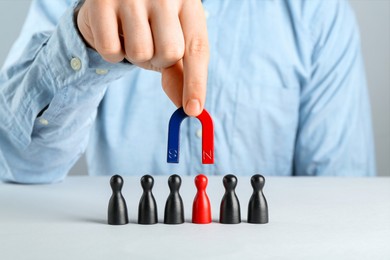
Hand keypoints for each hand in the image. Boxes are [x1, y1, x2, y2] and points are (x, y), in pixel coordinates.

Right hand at [76, 0, 208, 115]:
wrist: (114, 0)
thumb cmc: (149, 26)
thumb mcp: (172, 42)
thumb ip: (181, 73)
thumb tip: (188, 109)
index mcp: (188, 2)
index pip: (197, 48)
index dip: (196, 82)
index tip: (192, 110)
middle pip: (169, 53)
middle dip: (159, 59)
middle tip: (151, 43)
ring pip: (140, 52)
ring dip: (135, 56)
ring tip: (131, 35)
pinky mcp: (101, 2)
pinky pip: (110, 50)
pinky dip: (112, 53)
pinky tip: (113, 33)